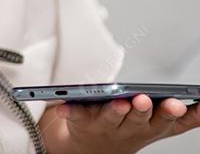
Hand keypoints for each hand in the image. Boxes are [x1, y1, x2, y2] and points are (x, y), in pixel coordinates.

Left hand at [40, 96, 199, 153]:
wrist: (94, 148)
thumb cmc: (131, 128)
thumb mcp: (161, 125)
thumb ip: (185, 116)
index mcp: (151, 126)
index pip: (166, 121)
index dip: (172, 113)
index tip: (177, 103)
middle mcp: (129, 128)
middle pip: (138, 119)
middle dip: (141, 110)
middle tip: (143, 100)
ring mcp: (105, 126)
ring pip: (110, 117)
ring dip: (114, 110)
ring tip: (117, 101)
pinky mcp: (81, 121)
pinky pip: (74, 114)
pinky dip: (68, 109)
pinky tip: (63, 104)